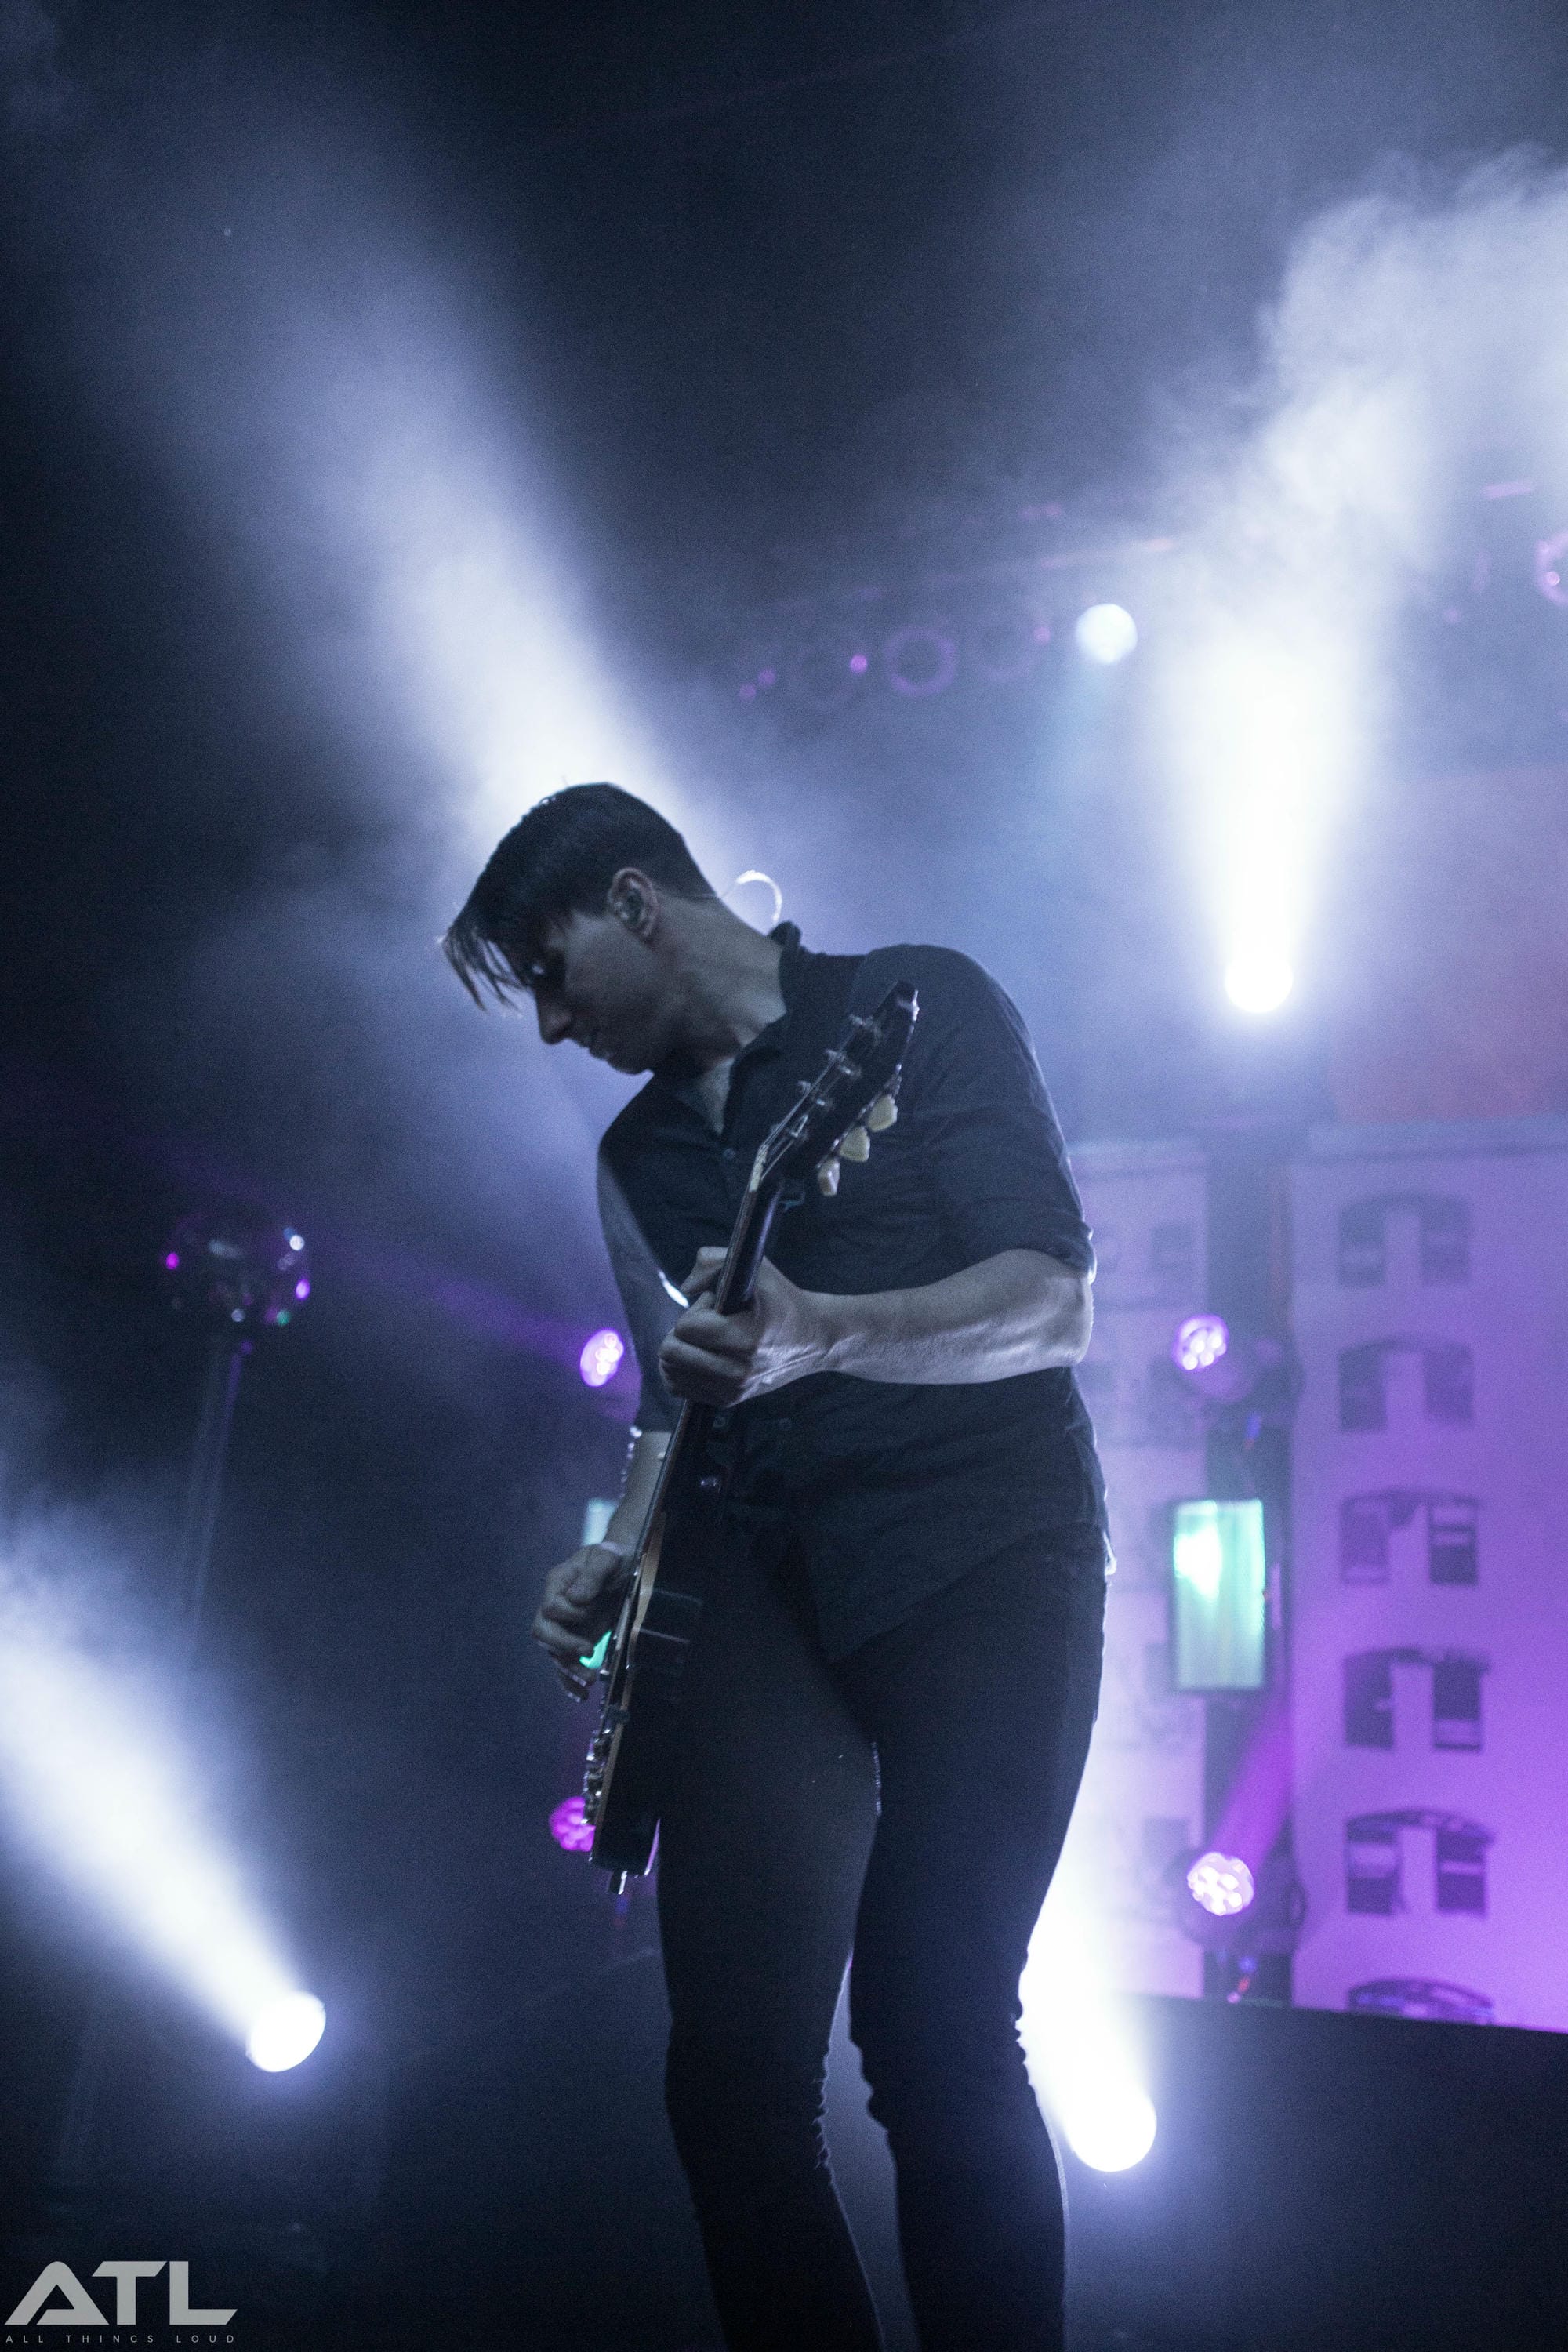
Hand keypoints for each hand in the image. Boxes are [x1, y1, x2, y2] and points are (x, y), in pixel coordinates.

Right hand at [532, 1543, 629, 1698]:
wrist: (622, 1567)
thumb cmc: (613, 1558)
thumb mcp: (607, 1558)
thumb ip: (592, 1576)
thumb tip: (576, 1599)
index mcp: (557, 1584)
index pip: (551, 1607)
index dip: (570, 1614)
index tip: (591, 1610)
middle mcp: (554, 1607)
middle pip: (542, 1633)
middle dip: (563, 1646)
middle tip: (588, 1650)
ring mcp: (563, 1626)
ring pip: (554, 1654)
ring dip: (570, 1670)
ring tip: (590, 1681)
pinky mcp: (574, 1640)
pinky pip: (564, 1664)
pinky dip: (569, 1682)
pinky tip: (580, 1695)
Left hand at [658, 1248, 831, 1406]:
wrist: (814, 1339)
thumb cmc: (783, 1300)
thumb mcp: (758, 1270)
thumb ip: (714, 1262)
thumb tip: (685, 1289)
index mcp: (747, 1340)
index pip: (686, 1327)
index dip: (697, 1309)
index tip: (718, 1305)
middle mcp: (739, 1372)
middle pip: (671, 1352)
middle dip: (683, 1330)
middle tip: (708, 1322)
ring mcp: (733, 1391)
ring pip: (670, 1371)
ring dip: (682, 1349)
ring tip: (709, 1338)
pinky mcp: (729, 1400)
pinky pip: (678, 1387)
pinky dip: (680, 1369)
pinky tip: (700, 1355)